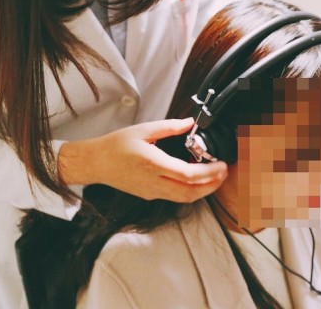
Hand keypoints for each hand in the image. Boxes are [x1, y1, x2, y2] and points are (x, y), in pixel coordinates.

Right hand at [58, 118, 227, 202]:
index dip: (209, 173)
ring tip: (216, 177)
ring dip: (204, 190)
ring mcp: (152, 192)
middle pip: (190, 193)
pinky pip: (175, 197)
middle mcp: (153, 182)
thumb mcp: (143, 130)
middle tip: (225, 172)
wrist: (95, 163)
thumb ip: (170, 127)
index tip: (221, 165)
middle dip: (212, 185)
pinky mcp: (149, 195)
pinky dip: (191, 191)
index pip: (187, 175)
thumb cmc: (116, 146)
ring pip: (184, 198)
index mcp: (153, 164)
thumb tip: (190, 123)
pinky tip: (198, 180)